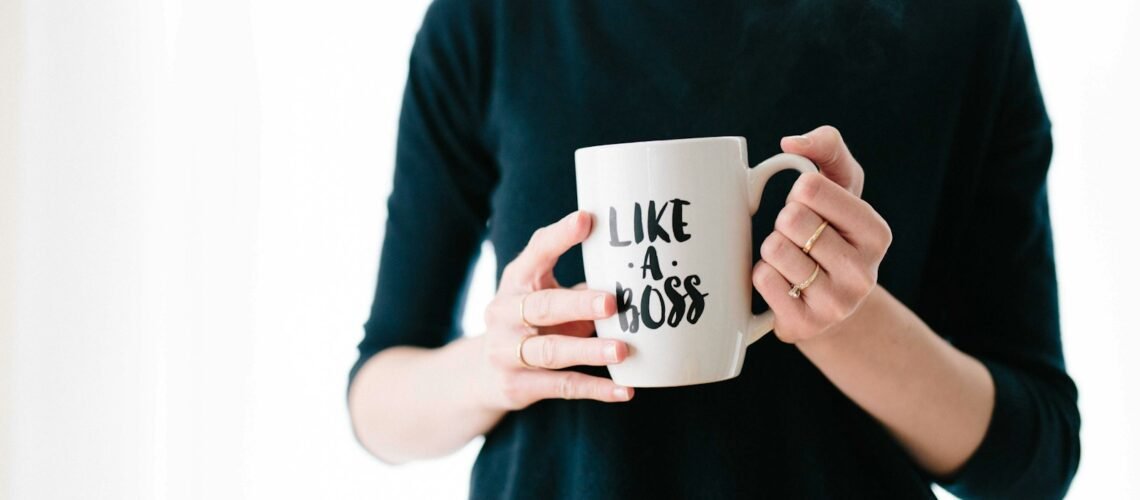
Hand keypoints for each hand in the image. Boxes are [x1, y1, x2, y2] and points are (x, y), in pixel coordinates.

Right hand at [475, 211, 634, 410]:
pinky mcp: (517, 386)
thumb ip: (579, 285)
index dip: (560, 237)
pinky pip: (562, 386)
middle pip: (542, 307)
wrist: (483, 375)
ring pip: (551, 351)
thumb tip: (636, 272)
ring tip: (622, 351)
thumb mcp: (545, 295)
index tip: (587, 220)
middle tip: (612, 303)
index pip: (536, 253)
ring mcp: (506, 352)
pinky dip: (595, 389)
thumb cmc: (531, 324)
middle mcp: (504, 313)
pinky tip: (625, 390)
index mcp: (516, 281)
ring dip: (588, 350)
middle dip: (578, 304)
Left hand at [752, 125, 892, 342]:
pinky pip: (762, 280)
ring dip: (772, 250)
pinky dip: (762, 275)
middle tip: (799, 237)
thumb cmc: (831, 232)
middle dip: (784, 222)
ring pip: (774, 249)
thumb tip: (791, 143)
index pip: (810, 188)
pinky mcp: (805, 325)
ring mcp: (836, 304)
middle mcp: (864, 272)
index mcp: (876, 233)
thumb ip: (827, 147)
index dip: (799, 192)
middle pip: (790, 219)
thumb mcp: (840, 185)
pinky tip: (782, 283)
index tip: (810, 207)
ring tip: (791, 261)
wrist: (829, 304)